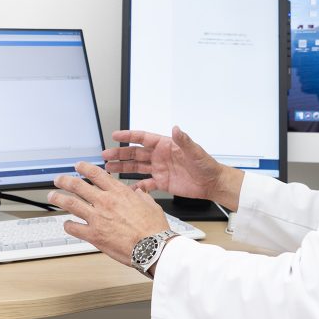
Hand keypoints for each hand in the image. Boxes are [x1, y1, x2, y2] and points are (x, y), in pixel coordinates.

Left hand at [49, 161, 170, 267]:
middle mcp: (105, 202)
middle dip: (65, 181)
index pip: (96, 174)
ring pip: (70, 203)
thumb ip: (142, 197)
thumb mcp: (151, 205)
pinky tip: (66, 224)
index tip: (78, 166)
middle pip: (77, 186)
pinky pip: (74, 228)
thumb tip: (139, 193)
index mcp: (118, 192)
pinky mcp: (93, 235)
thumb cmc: (154, 229)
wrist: (152, 247)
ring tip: (52, 196)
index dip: (84, 168)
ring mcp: (97, 218)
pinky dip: (68, 225)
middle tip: (59, 180)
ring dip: (59, 198)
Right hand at [104, 126, 240, 208]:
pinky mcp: (162, 182)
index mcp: (166, 145)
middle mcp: (160, 156)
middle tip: (106, 154)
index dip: (129, 136)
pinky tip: (126, 189)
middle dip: (120, 153)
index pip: (143, 138)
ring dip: (123, 168)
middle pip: (135, 153)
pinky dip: (136, 187)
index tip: (115, 135)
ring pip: (136, 167)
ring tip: (109, 168)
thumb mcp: (195, 152)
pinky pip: (145, 184)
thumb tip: (177, 128)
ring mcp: (160, 169)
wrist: (212, 183)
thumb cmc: (206, 165)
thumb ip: (184, 141)